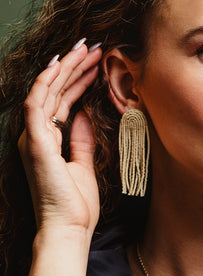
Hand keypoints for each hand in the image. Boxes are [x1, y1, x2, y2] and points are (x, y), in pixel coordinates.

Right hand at [18, 40, 102, 243]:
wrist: (69, 229)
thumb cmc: (75, 204)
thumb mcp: (83, 164)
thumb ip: (81, 139)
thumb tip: (84, 115)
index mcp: (48, 140)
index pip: (63, 101)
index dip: (77, 80)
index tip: (95, 62)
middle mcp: (38, 135)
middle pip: (55, 92)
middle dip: (74, 67)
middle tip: (91, 46)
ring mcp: (34, 138)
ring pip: (47, 92)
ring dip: (65, 68)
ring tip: (83, 48)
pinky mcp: (35, 144)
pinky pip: (36, 105)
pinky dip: (46, 83)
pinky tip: (59, 65)